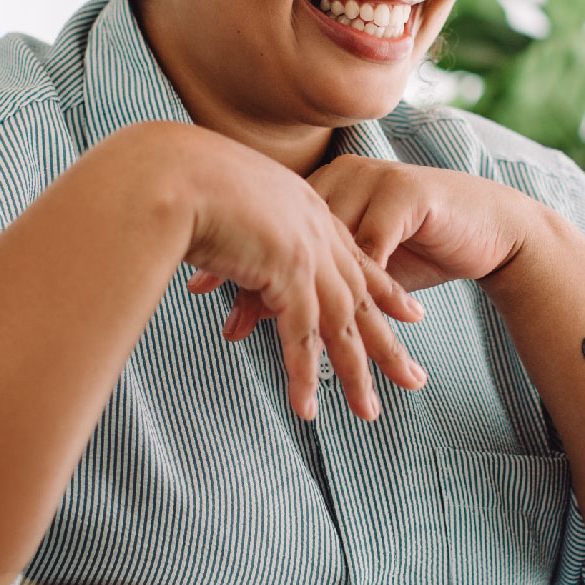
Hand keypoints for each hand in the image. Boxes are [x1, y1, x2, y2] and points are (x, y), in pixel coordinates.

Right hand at [161, 128, 427, 421]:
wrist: (171, 170)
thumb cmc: (178, 179)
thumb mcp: (224, 199)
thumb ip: (237, 224)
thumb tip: (226, 244)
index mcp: (305, 208)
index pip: (354, 256)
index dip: (383, 288)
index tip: (410, 313)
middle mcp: (315, 230)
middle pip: (361, 296)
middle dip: (387, 341)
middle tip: (413, 378)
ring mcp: (305, 252)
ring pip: (341, 324)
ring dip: (356, 372)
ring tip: (369, 413)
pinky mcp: (286, 273)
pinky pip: (301, 336)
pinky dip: (304, 375)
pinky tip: (308, 409)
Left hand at [198, 155, 536, 343]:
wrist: (488, 225)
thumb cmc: (420, 244)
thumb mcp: (358, 260)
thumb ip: (312, 273)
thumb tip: (253, 306)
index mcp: (325, 186)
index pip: (271, 224)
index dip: (237, 258)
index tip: (201, 290)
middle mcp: (345, 178)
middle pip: (291, 233)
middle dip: (259, 282)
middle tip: (228, 322)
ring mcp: (375, 183)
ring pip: (328, 246)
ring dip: (304, 294)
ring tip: (277, 332)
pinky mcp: (407, 198)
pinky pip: (373, 247)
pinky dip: (354, 286)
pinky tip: (337, 316)